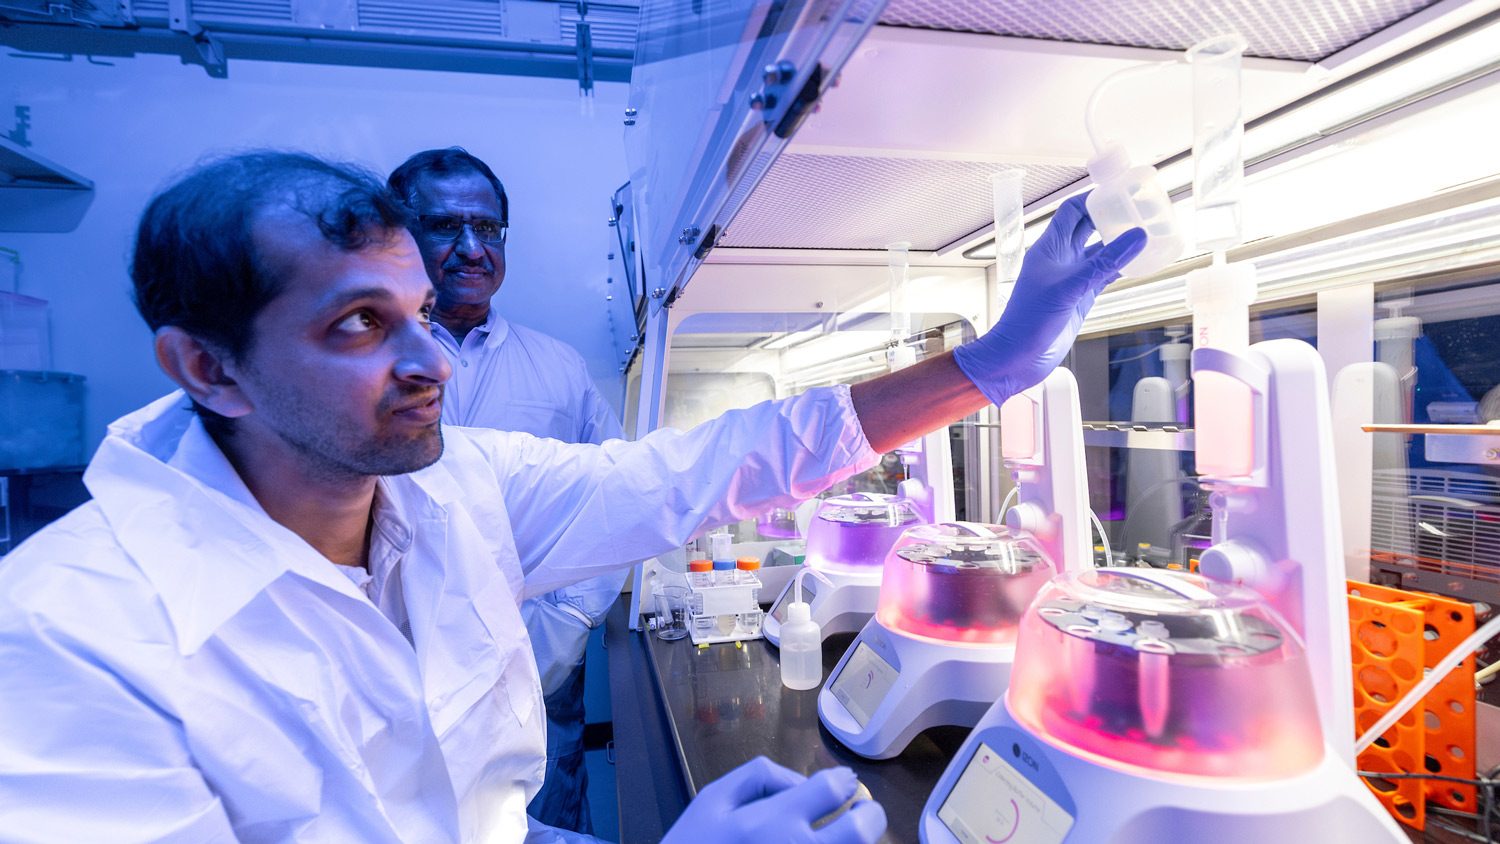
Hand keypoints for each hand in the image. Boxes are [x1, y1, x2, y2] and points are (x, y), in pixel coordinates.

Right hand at [662, 757, 886, 843]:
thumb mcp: (712, 799)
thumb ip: (760, 777)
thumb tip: (802, 783)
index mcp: (772, 821)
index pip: (833, 790)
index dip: (844, 782)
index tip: (845, 784)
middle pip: (861, 831)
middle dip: (870, 816)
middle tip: (865, 813)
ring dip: (859, 843)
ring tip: (847, 835)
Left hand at [953, 194, 1145, 405]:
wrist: (1018, 357)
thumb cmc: (1028, 321)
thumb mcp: (1070, 287)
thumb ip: (1104, 262)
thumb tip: (1136, 236)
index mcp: (1049, 247)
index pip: (1072, 211)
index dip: (1093, 198)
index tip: (1118, 191)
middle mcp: (1061, 259)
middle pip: (1088, 227)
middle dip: (1111, 217)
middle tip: (1138, 209)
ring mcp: (1072, 277)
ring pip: (1100, 252)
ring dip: (1119, 243)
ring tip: (1146, 232)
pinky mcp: (1081, 296)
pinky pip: (1105, 275)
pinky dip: (1121, 268)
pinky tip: (1139, 263)